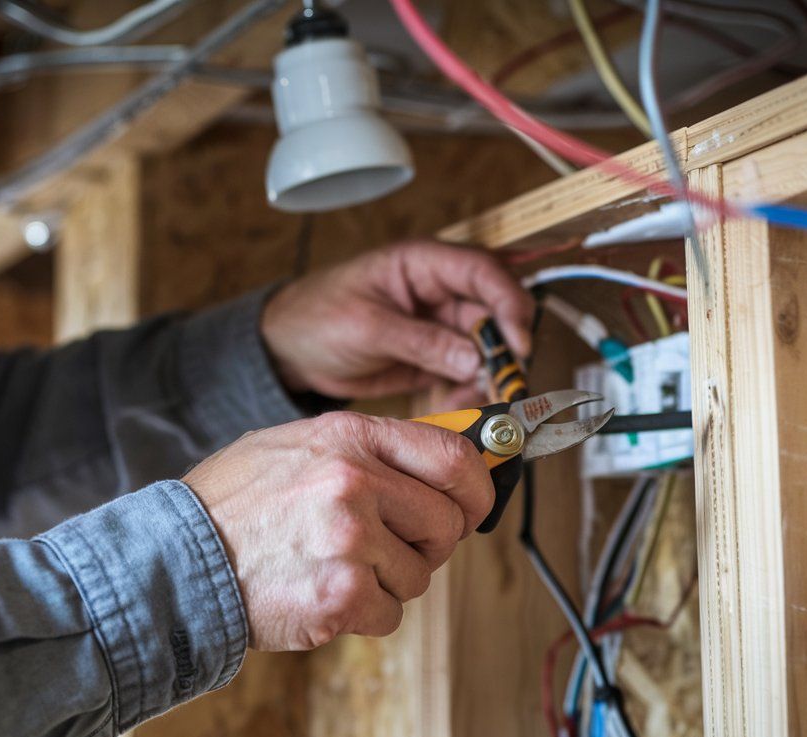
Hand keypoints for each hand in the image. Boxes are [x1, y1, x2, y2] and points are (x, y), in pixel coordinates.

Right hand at [183, 411, 493, 650]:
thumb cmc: (234, 504)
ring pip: (420, 574)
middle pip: (446, 523)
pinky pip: (391, 613)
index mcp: (349, 437)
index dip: (478, 487)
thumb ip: (368, 449)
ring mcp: (349, 539)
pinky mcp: (341, 596)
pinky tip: (321, 595)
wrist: (173, 560)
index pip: (453, 457)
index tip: (475, 504)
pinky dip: (364, 614)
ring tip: (333, 568)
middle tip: (390, 549)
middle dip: (429, 544)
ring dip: (389, 582)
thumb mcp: (298, 446)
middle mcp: (355, 481)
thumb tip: (444, 460)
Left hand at [261, 240, 532, 402]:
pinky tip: (461, 404)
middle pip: (494, 311)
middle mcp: (439, 291)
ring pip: (486, 346)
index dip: (508, 302)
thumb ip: (421, 341)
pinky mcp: (435, 357)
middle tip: (508, 380)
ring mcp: (439, 325)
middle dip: (506, 346)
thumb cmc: (316, 317)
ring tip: (481, 398)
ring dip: (491, 373)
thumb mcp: (366, 327)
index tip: (518, 340)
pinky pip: (467, 372)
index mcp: (422, 263)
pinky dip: (471, 390)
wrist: (288, 350)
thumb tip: (473, 359)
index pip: (483, 271)